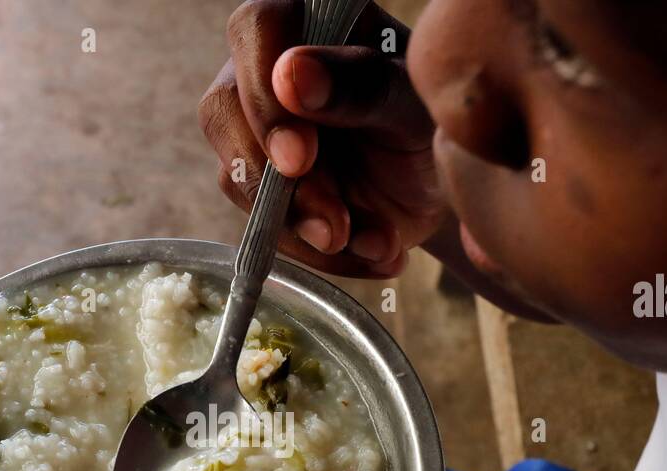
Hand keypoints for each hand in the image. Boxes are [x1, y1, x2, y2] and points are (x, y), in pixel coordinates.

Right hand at [199, 0, 445, 278]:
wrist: (441, 191)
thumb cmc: (431, 124)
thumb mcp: (412, 103)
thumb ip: (360, 86)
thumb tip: (290, 76)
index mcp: (308, 22)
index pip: (256, 31)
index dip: (264, 98)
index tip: (298, 158)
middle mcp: (266, 69)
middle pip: (224, 111)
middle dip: (277, 180)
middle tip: (333, 224)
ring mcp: (256, 131)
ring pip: (236, 177)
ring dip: (301, 225)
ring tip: (369, 240)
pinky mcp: (259, 186)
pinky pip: (262, 226)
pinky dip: (316, 251)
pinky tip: (371, 251)